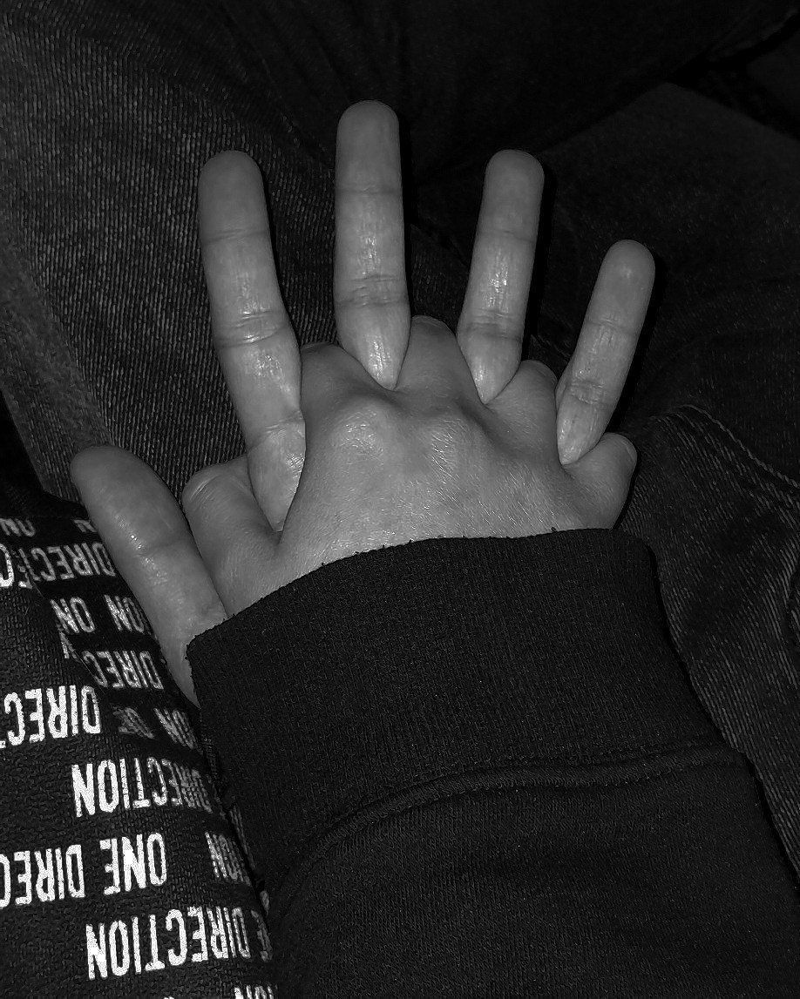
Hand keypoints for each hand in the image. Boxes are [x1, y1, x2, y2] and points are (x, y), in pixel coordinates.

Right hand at [70, 101, 654, 704]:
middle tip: (367, 116)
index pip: (268, 330)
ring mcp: (507, 445)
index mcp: (331, 450)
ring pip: (506, 314)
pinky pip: (601, 389)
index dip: (238, 249)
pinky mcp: (577, 486)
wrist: (470, 762)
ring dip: (507, 231)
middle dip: (367, 196)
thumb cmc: (342, 694)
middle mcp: (422, 422)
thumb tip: (95, 460)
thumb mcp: (228, 631)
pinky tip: (630, 256)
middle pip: (385, 289)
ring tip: (513, 163)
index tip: (225, 171)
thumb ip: (161, 540)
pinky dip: (619, 324)